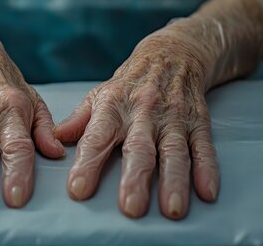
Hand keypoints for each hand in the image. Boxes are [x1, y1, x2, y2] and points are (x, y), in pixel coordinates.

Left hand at [55, 32, 218, 218]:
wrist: (172, 53)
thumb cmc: (129, 82)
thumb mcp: (100, 94)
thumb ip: (79, 120)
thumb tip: (54, 141)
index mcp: (113, 106)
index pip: (97, 137)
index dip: (87, 163)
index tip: (78, 190)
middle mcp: (144, 112)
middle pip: (139, 148)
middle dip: (135, 177)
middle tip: (130, 208)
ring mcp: (173, 117)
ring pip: (174, 151)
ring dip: (174, 180)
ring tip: (172, 209)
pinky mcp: (198, 121)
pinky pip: (203, 146)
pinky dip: (207, 169)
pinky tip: (207, 192)